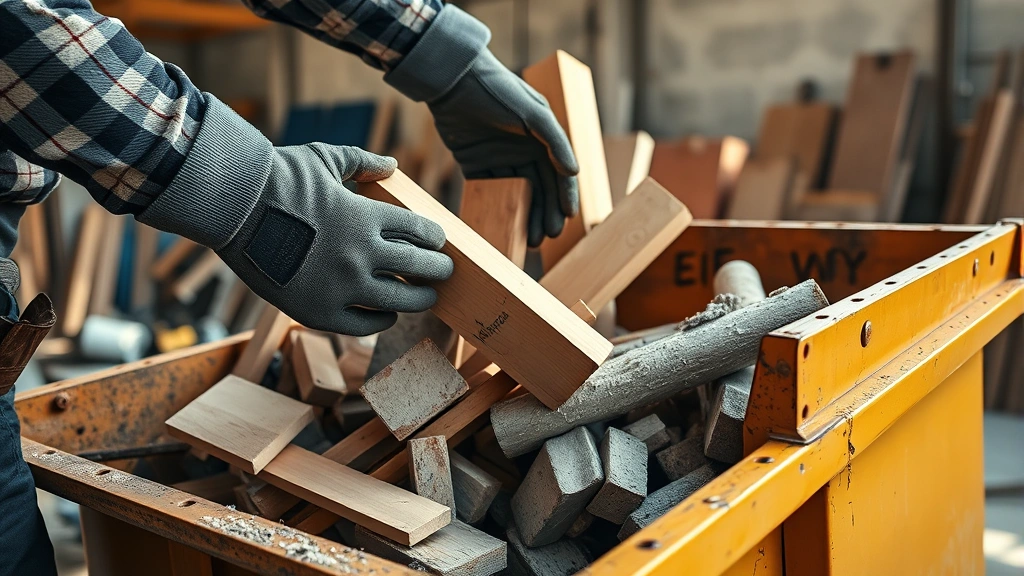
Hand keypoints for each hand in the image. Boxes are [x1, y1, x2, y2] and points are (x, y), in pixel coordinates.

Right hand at [217, 144, 452, 334]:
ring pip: (400, 300)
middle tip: (445, 271)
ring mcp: (342, 286)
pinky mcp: (319, 311)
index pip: (421, 232)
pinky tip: (387, 315)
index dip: (435, 238)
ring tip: (427, 297)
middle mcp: (362, 254)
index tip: (438, 242)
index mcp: (368, 216)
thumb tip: (392, 165)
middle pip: (420, 267)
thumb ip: (363, 163)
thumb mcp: (325, 158)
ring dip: (420, 299)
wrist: (230, 206)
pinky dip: (381, 320)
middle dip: (439, 269)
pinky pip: (364, 325)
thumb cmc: (276, 178)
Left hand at [428, 48, 579, 246]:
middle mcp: (524, 151)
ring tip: (528, 239)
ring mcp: (500, 158)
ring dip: (524, 216)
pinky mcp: (475, 163)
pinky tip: (500, 224)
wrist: (454, 80)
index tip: (566, 220)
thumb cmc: (499, 91)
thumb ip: (555, 141)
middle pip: (539, 190)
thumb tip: (575, 172)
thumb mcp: (533, 113)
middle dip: (544, 214)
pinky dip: (495, 207)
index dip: (564, 198)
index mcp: (543, 139)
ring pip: (516, 194)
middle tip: (544, 238)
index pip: (559, 175)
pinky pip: (489, 189)